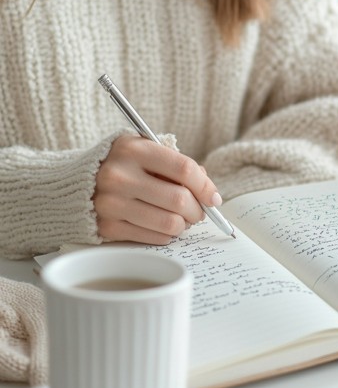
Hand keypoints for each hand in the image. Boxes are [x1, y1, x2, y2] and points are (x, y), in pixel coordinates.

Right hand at [94, 135, 221, 244]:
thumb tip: (209, 192)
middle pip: (179, 199)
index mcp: (132, 149)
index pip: (183, 169)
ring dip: (184, 224)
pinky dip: (167, 235)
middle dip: (198, 210)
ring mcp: (111, 203)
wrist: (75, 184)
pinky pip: (154, 238)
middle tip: (198, 211)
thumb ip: (176, 165)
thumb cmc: (122, 165)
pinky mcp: (107, 227)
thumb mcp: (144, 151)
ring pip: (169, 223)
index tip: (214, 197)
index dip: (205, 186)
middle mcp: (119, 175)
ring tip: (181, 219)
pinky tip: (162, 226)